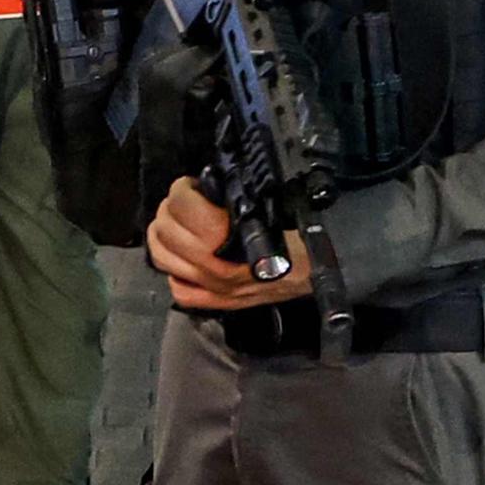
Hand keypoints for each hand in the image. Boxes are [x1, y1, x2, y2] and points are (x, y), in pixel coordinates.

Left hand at [146, 175, 314, 310]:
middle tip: (184, 200)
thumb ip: (233, 194)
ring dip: (163, 235)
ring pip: (162, 258)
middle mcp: (215, 267)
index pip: (183, 207)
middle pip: (166, 231)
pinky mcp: (216, 305)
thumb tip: (207, 180)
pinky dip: (175, 271)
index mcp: (228, 238)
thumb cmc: (299, 234)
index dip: (182, 190)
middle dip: (170, 209)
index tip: (192, 184)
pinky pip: (179, 289)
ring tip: (176, 223)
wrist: (322, 273)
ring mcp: (213, 289)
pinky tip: (186, 258)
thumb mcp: (268, 203)